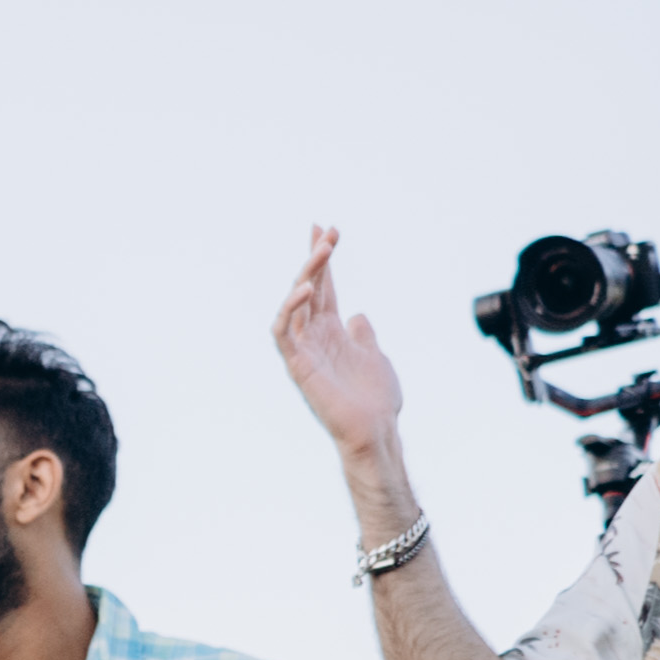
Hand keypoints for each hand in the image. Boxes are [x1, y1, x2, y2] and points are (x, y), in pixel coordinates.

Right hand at [271, 227, 405, 462]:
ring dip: (307, 274)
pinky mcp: (297, 364)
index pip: (324, 288)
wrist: (374, 430)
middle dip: (315, 258)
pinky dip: (290, 308)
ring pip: (295, 303)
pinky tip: (306, 288)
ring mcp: (304, 349)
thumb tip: (359, 316)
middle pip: (309, 288)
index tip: (326, 230)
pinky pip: (284, 331)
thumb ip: (363, 335)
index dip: (324, 260)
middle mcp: (315, 337)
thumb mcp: (375, 356)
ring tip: (322, 252)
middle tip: (326, 231)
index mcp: (332, 332)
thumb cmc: (375, 400)